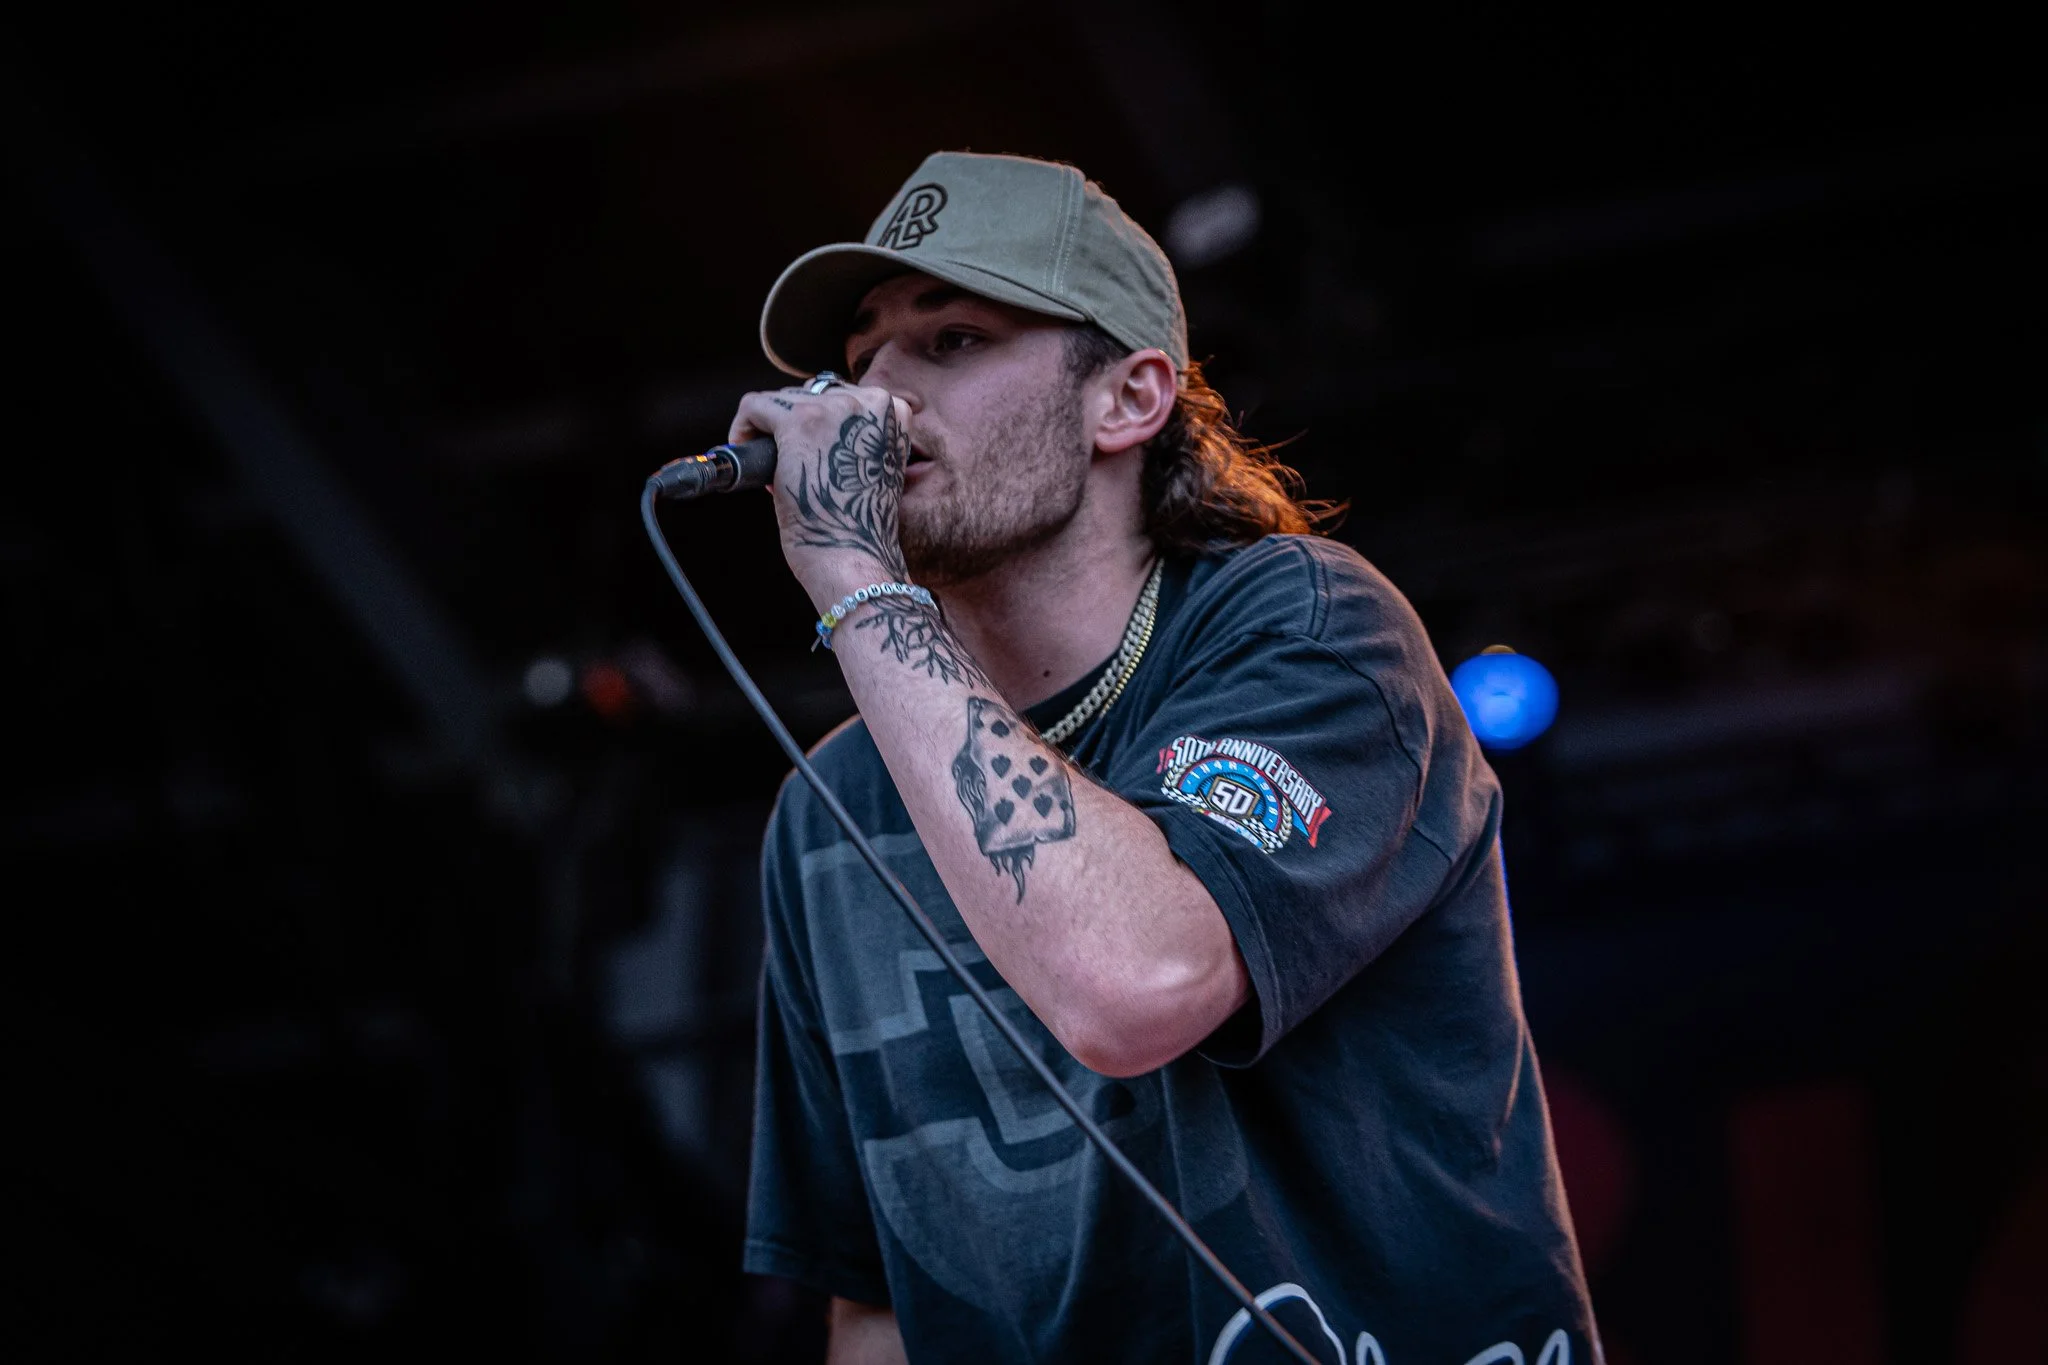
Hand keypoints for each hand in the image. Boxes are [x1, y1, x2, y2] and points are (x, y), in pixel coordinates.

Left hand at [730, 381, 915, 607]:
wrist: (855, 556)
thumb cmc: (860, 525)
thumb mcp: (873, 468)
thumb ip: (855, 438)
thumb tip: (808, 425)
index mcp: (895, 410)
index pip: (843, 395)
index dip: (818, 423)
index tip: (808, 448)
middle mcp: (869, 401)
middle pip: (811, 393)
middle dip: (792, 425)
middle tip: (785, 462)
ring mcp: (834, 409)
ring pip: (781, 400)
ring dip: (769, 429)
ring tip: (768, 462)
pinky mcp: (799, 422)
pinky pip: (755, 406)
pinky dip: (743, 427)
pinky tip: (743, 447)